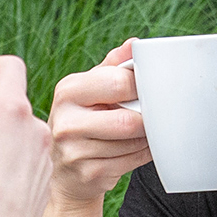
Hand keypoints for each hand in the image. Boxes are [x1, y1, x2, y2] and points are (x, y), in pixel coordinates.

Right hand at [44, 39, 153, 205]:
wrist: (67, 171)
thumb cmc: (85, 120)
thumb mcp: (92, 88)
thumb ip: (114, 65)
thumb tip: (135, 44)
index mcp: (69, 90)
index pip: (118, 83)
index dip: (142, 86)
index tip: (151, 89)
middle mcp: (66, 120)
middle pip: (127, 120)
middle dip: (146, 119)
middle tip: (151, 116)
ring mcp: (74, 151)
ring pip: (132, 143)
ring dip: (146, 138)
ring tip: (140, 133)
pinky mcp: (88, 173)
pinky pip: (131, 162)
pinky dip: (142, 154)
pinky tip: (135, 148)